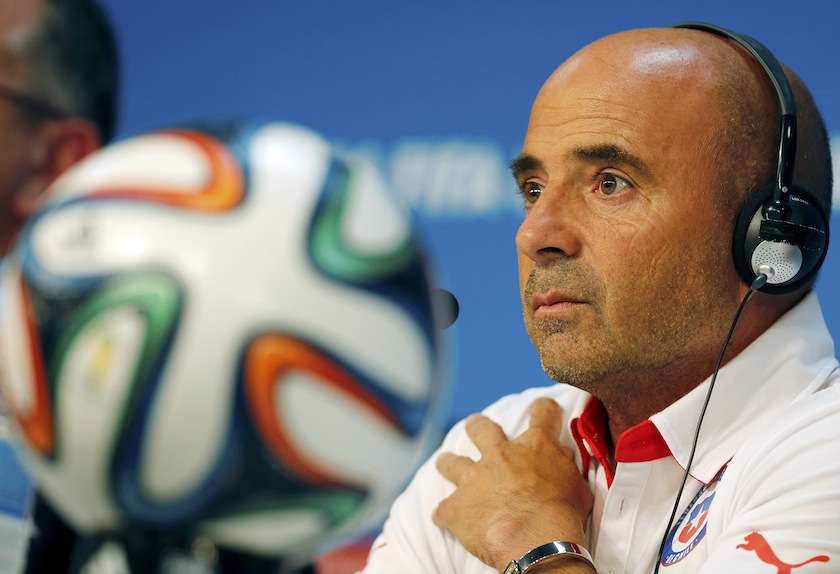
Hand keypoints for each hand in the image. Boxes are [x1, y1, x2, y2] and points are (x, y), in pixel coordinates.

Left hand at [433, 398, 593, 570]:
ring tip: (443, 461)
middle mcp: (499, 454)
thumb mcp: (577, 484)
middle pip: (483, 430)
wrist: (535, 539)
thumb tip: (561, 452)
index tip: (543, 408)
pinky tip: (442, 519)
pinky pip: (443, 509)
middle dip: (477, 425)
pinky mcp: (457, 505)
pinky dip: (444, 514)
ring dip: (447, 462)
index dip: (544, 409)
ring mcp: (474, 478)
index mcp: (534, 446)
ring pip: (452, 463)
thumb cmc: (563, 514)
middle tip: (472, 423)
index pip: (543, 414)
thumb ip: (565, 464)